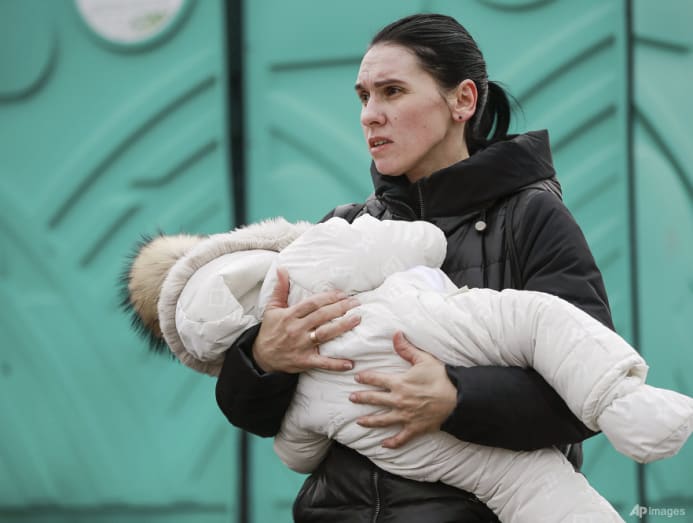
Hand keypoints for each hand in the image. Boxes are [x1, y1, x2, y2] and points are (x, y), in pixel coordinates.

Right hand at [252, 267, 360, 372]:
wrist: (261, 356)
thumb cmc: (270, 330)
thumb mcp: (272, 308)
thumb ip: (280, 289)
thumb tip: (282, 269)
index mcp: (290, 315)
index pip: (312, 303)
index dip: (328, 297)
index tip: (342, 294)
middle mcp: (296, 329)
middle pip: (321, 316)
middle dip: (340, 308)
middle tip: (356, 303)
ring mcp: (301, 346)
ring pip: (325, 335)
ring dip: (342, 327)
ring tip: (356, 320)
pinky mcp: (304, 361)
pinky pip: (322, 362)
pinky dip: (336, 364)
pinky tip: (350, 363)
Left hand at [350, 332, 457, 447]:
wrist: (458, 399)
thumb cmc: (441, 378)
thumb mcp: (424, 359)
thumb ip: (406, 348)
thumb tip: (395, 334)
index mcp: (399, 383)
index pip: (376, 379)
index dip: (365, 378)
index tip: (357, 377)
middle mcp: (398, 401)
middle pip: (374, 399)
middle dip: (361, 398)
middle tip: (351, 398)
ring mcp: (405, 416)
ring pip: (382, 420)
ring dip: (369, 421)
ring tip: (359, 422)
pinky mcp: (414, 428)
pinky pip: (401, 438)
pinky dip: (392, 443)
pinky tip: (384, 445)